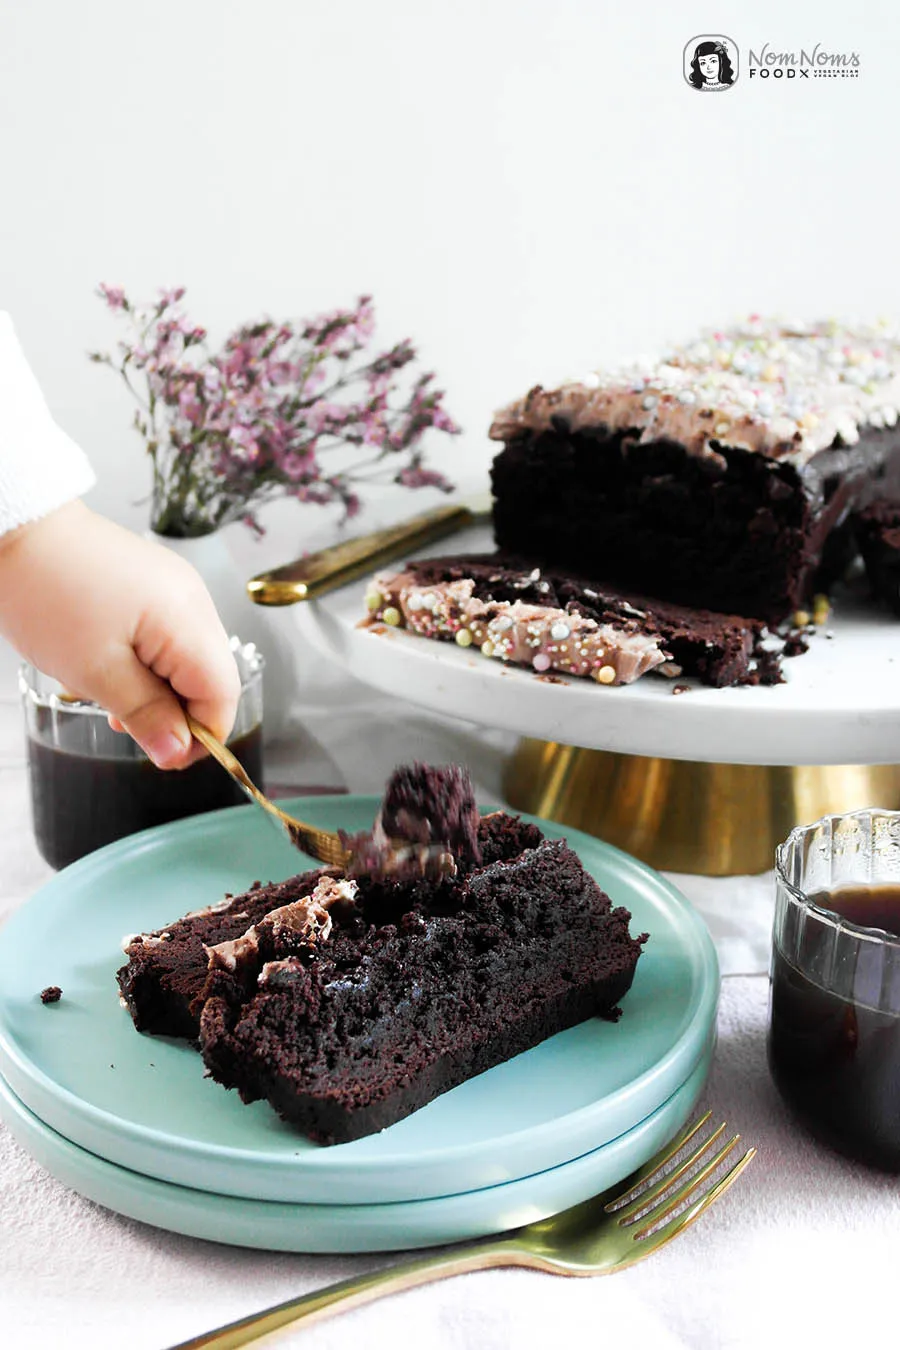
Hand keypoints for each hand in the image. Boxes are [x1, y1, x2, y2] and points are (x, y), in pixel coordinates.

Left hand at [0, 500, 241, 767]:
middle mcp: (193, 600)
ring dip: (162, 689)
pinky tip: (114, 666)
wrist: (17, 527)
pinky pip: (170, 635)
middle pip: (212, 676)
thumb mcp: (94, 671)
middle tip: (130, 727)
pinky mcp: (156, 582)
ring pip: (190, 658)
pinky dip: (151, 661)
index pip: (223, 694)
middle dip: (179, 712)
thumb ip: (145, 714)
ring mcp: (176, 587)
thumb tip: (177, 750)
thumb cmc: (46, 592)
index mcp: (187, 620)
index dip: (202, 736)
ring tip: (114, 698)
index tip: (166, 756)